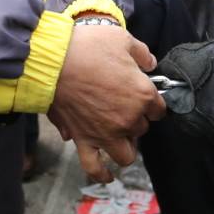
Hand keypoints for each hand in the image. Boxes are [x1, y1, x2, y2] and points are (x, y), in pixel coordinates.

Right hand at [48, 25, 163, 182]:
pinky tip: (108, 175)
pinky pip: (95, 166)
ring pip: (126, 153)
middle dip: (136, 118)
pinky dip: (102, 173)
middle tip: (123, 104)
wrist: (53, 60)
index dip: (152, 101)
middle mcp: (128, 119)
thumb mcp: (121, 39)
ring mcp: (106, 133)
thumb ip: (141, 52)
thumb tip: (150, 62)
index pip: (159, 108)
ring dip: (126, 145)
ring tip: (119, 136)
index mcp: (142, 94)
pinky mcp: (85, 139)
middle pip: (142, 128)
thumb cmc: (87, 46)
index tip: (144, 95)